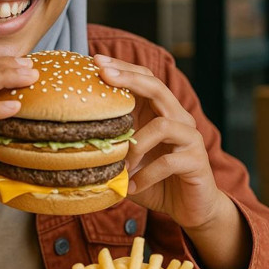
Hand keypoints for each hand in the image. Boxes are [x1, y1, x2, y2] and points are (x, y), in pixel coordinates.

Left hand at [94, 55, 250, 268]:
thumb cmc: (153, 180)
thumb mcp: (128, 159)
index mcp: (161, 112)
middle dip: (129, 78)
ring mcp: (190, 138)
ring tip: (120, 164)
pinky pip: (168, 161)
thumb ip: (110, 145)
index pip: (145, 79)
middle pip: (157, 87)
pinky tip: (132, 186)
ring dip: (136, 144)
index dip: (123, 67)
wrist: (189, 208)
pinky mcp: (196, 161)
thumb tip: (71, 138)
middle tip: (105, 75)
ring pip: (163, 125)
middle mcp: (179, 118)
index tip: (96, 61)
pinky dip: (146, 174)